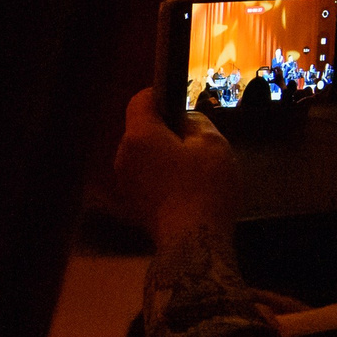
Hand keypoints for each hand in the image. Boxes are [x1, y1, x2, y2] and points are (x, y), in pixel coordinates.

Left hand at [114, 87, 239, 245]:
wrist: (193, 241)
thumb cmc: (204, 187)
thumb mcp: (213, 144)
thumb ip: (196, 122)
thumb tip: (185, 121)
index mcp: (138, 136)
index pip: (140, 101)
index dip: (159, 95)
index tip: (178, 99)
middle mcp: (123, 155)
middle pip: (141, 129)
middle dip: (165, 129)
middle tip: (196, 140)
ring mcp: (124, 181)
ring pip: (143, 155)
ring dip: (164, 155)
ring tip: (194, 168)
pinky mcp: (132, 202)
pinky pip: (145, 177)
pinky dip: (161, 176)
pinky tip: (186, 189)